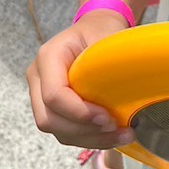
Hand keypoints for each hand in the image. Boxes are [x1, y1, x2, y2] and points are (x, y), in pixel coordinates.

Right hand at [26, 11, 134, 148]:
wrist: (94, 29)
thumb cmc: (101, 30)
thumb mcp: (107, 36)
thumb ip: (109, 60)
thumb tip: (130, 85)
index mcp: (48, 57)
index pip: (53, 95)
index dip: (79, 113)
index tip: (108, 118)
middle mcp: (38, 77)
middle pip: (49, 119)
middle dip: (85, 131)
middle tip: (118, 129)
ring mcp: (41, 94)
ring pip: (57, 130)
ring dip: (90, 139)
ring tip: (122, 136)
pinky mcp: (53, 108)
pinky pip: (66, 132)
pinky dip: (90, 138)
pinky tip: (113, 135)